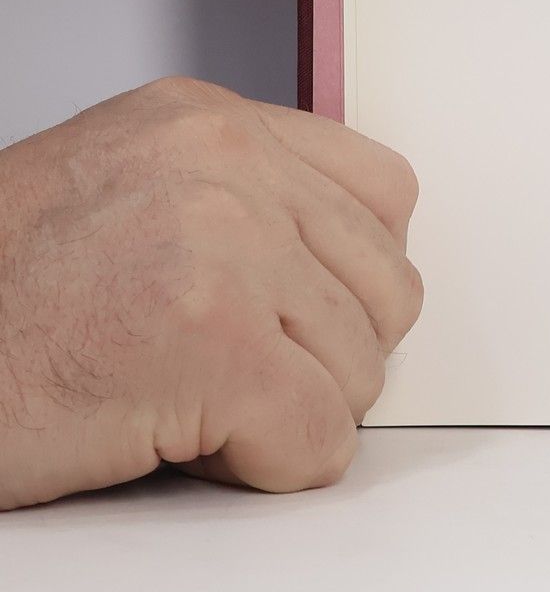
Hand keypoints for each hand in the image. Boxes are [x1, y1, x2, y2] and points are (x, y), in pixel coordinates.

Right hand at [0, 77, 421, 508]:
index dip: (350, 278)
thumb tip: (343, 266)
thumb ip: (236, 199)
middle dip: (325, 354)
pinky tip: (190, 448)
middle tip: (237, 380)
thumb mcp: (123, 188)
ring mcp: (225, 248)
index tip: (299, 316)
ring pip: (360, 369)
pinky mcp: (213, 345)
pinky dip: (268, 468)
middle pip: (385, 287)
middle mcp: (226, 166)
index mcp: (207, 123)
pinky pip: (316, 437)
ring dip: (290, 413)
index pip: (384, 194)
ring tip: (192, 405)